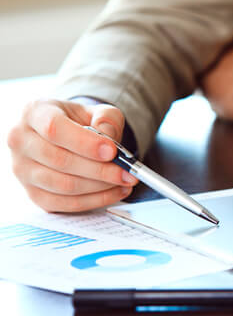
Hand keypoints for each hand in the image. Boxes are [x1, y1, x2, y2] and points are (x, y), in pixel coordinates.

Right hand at [7, 99, 138, 211]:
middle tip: (128, 173)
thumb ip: (107, 119)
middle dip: (100, 170)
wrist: (64, 135)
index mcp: (34, 113)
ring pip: (63, 186)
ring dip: (100, 187)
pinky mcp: (34, 194)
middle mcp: (21, 141)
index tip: (112, 151)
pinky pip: (65, 204)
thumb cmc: (78, 122)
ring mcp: (23, 171)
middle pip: (60, 161)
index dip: (85, 143)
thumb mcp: (96, 111)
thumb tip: (109, 139)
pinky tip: (115, 192)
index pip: (54, 129)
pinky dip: (95, 200)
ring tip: (125, 181)